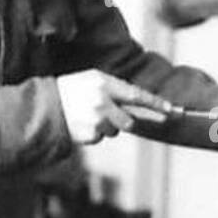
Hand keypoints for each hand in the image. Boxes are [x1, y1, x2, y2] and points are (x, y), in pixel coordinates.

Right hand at [56, 70, 175, 144]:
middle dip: (123, 121)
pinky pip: (101, 137)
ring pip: (115, 130)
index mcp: (105, 83)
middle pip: (129, 121)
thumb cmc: (72, 90)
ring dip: (107, 126)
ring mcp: (96, 120)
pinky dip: (94, 133)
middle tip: (108, 115)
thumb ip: (116, 89)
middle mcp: (103, 102)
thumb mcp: (93, 80)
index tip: (172, 111)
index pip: (137, 95)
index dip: (156, 105)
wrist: (45, 106)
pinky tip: (81, 124)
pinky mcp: (89, 134)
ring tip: (88, 116)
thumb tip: (141, 103)